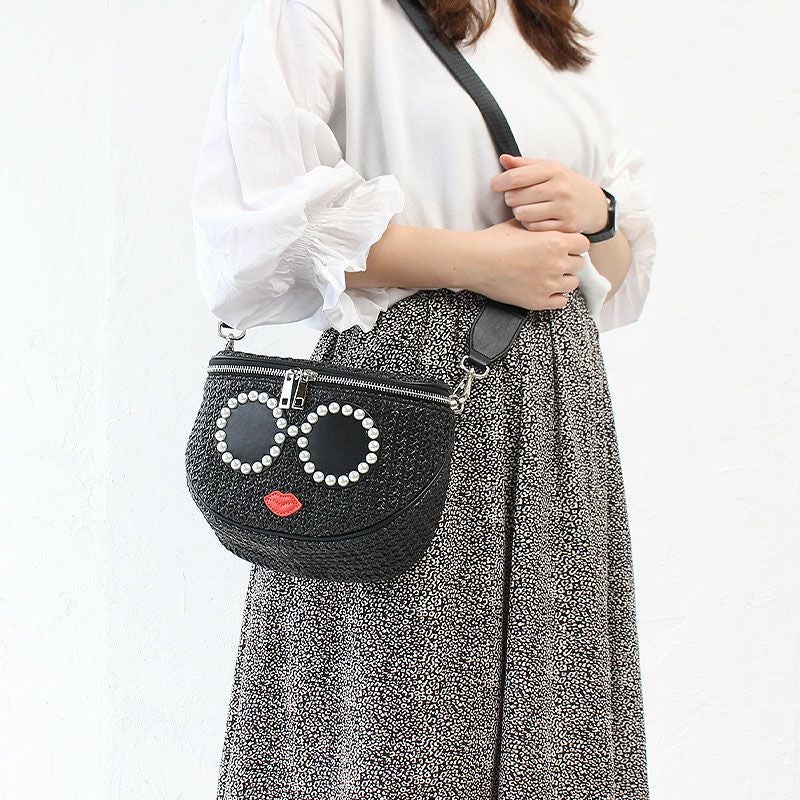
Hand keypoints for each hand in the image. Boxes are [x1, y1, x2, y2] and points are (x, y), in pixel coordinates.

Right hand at [464, 219, 589, 310]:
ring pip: (572, 283)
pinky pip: (561, 301)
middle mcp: (557, 264)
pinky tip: (544, 289)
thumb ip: (540, 228)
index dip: (573, 244)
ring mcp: (549, 285)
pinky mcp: (538, 301)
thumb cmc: (494, 241)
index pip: (583, 244)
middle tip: (552, 261)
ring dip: (563, 279)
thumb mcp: (520, 225)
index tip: (564, 246)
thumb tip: (545, 227)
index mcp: (556, 242)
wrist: (475, 262)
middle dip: (568, 261)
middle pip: (578, 264)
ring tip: (548, 276)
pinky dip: (556, 296)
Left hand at [490, 153, 608, 234]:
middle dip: (510, 198)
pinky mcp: (565, 226)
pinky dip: (528, 224)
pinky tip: (533, 219)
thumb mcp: (547, 168)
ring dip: (518, 213)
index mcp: (553, 170)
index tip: (495, 185)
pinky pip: (533, 228)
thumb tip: (503, 158)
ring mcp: (563, 208)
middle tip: (515, 198)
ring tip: (524, 208)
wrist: (592, 203)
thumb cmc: (562, 183)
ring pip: (522, 214)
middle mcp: (559, 188)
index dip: (500, 182)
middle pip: (515, 197)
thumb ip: (524, 164)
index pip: (516, 177)